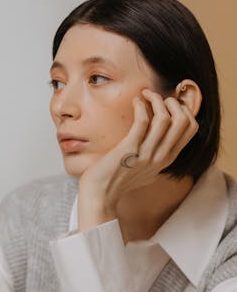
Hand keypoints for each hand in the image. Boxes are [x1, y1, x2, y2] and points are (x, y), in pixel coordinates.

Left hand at [78, 89, 198, 228]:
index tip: (169, 104)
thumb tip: (158, 141)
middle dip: (172, 102)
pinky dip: (140, 106)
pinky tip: (135, 101)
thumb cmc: (116, 181)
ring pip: (165, 118)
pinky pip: (142, 121)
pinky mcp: (129, 150)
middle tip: (156, 97)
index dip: (184, 110)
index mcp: (167, 160)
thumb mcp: (145, 171)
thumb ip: (155, 158)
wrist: (99, 196)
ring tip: (145, 95)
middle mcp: (160, 157)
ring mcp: (146, 154)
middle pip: (183, 121)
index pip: (191, 129)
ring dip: (156, 100)